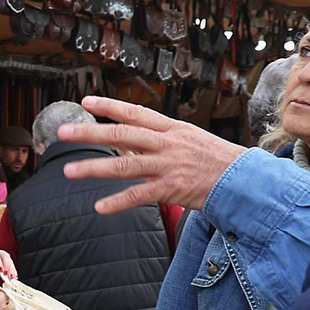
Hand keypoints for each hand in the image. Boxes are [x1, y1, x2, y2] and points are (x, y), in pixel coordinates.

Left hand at [0, 248, 16, 282]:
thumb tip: (0, 272)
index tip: (1, 270)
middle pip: (5, 257)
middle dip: (7, 266)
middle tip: (7, 274)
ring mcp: (4, 256)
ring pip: (10, 262)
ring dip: (11, 270)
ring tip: (11, 277)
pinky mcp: (8, 261)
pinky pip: (12, 266)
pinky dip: (13, 272)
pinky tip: (14, 277)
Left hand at [59, 96, 246, 214]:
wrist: (247, 181)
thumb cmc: (217, 161)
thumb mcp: (190, 140)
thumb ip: (160, 139)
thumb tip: (130, 138)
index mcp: (172, 129)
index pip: (136, 113)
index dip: (109, 106)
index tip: (85, 101)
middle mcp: (168, 144)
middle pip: (123, 134)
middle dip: (90, 132)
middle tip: (62, 133)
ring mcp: (169, 166)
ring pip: (125, 164)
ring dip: (94, 168)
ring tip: (69, 171)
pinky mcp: (173, 189)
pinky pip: (139, 196)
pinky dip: (118, 202)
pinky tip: (99, 207)